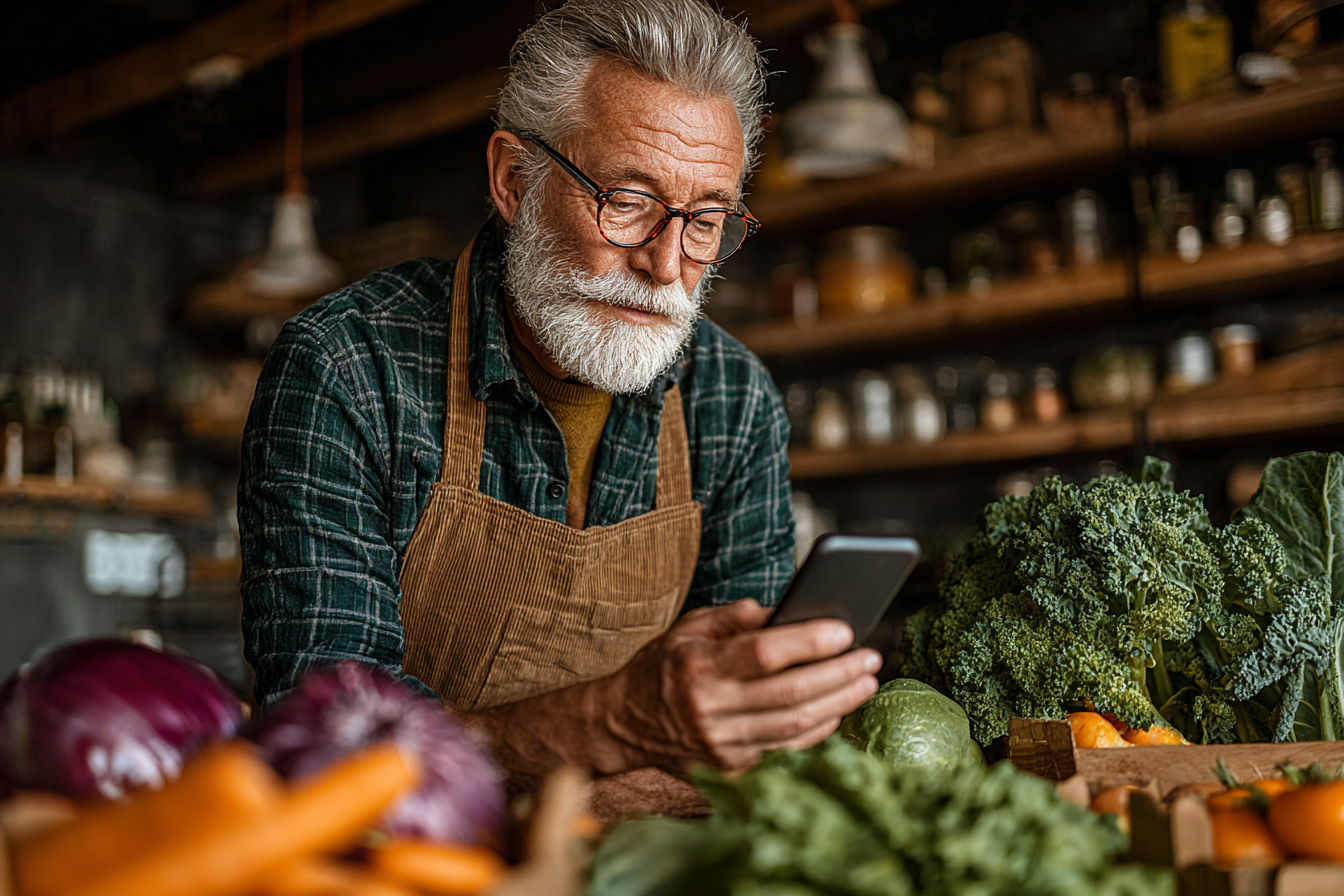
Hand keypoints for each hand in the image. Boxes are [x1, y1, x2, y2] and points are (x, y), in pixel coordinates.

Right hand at [606, 598, 881, 770]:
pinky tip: (839, 709)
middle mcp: (710, 708)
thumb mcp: (689, 628)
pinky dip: (819, 729)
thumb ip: (737, 617)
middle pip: (790, 694)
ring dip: (839, 703)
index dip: (809, 642)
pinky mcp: (732, 768)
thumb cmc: (664, 667)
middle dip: (839, 674)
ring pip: (795, 726)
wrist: (624, 724)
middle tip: (871, 656)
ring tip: (867, 681)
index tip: (844, 630)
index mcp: (699, 666)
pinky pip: (787, 748)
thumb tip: (789, 610)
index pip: (764, 653)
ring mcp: (722, 744)